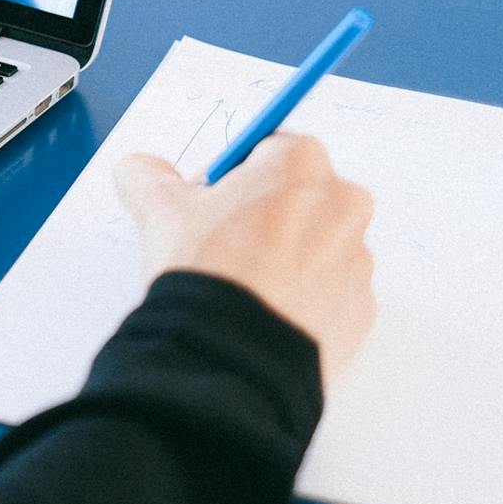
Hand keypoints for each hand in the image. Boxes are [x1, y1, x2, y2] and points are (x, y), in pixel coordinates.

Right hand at [115, 133, 377, 385]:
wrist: (234, 354)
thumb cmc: (207, 269)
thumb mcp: (157, 207)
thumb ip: (146, 172)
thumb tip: (140, 170)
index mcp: (301, 163)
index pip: (267, 148)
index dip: (232, 174)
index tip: (210, 200)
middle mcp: (343, 203)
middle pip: (298, 194)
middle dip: (265, 211)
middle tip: (222, 242)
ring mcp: (358, 259)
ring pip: (316, 242)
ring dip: (285, 254)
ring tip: (242, 285)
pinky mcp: (362, 308)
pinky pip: (329, 290)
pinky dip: (302, 295)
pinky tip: (264, 310)